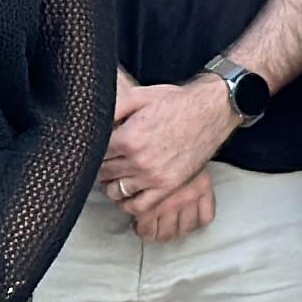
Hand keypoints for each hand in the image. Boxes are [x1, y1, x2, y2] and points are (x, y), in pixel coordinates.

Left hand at [101, 73, 237, 233]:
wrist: (212, 111)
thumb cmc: (176, 102)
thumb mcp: (140, 95)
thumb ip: (112, 107)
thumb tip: (90, 120)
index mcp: (128, 138)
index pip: (95, 153)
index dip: (95, 148)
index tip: (101, 144)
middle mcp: (139, 160)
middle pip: (103, 172)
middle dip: (103, 164)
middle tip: (110, 157)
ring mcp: (154, 176)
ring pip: (116, 191)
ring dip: (112, 183)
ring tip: (118, 173)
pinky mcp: (168, 186)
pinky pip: (138, 205)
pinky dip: (129, 202)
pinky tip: (130, 190)